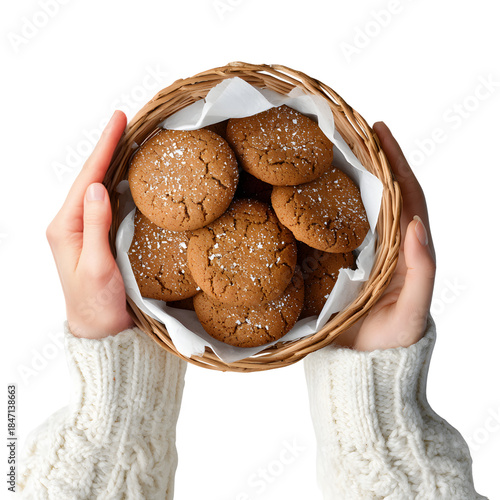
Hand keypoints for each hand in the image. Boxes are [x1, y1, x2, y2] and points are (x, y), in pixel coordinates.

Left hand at [46, 111, 133, 338]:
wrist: (99, 329)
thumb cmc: (96, 303)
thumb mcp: (95, 266)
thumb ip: (94, 226)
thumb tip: (96, 186)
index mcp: (65, 227)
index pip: (87, 178)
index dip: (103, 147)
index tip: (118, 120)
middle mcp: (71, 223)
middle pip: (92, 176)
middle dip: (108, 148)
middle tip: (126, 121)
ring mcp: (84, 229)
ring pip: (100, 187)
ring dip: (114, 162)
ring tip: (130, 139)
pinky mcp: (97, 236)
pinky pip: (108, 203)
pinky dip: (120, 183)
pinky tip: (130, 174)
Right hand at [335, 122, 435, 350]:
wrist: (362, 366)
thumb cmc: (391, 342)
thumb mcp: (412, 311)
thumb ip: (422, 272)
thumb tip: (417, 226)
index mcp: (406, 251)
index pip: (406, 197)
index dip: (396, 163)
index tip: (379, 132)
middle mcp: (384, 246)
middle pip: (380, 193)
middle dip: (369, 159)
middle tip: (349, 129)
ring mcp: (359, 253)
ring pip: (355, 207)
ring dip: (347, 177)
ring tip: (329, 150)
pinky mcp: (335, 264)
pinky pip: (331, 229)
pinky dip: (323, 207)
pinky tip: (307, 193)